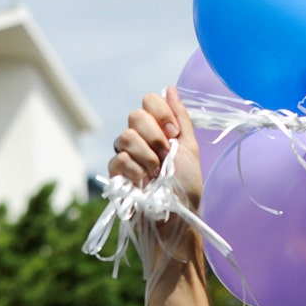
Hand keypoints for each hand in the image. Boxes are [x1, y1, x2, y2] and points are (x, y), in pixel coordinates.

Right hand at [110, 86, 203, 212]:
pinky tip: (144, 183)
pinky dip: (136, 171)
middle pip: (135, 116)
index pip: (149, 101)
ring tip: (156, 174)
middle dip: (155, 137)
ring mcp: (126, 155)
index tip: (174, 134)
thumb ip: (181, 118)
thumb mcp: (190, 149)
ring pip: (125, 137)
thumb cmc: (187, 187)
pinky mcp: (115, 174)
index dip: (161, 114)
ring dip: (147, 157)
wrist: (178, 217)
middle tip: (165, 157)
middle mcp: (140, 138)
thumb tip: (170, 88)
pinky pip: (119, 159)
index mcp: (158, 129)